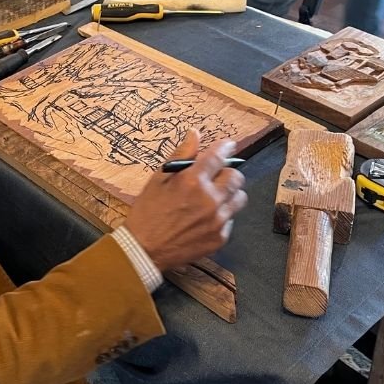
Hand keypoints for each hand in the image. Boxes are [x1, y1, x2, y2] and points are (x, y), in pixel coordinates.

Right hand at [124, 130, 246, 271]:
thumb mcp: (158, 179)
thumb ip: (180, 156)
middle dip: (228, 172)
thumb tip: (195, 134)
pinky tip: (206, 218)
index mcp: (192, 181)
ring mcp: (217, 220)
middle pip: (236, 177)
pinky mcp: (220, 237)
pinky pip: (231, 219)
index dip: (225, 147)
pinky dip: (222, 215)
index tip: (228, 145)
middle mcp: (210, 199)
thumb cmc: (147, 212)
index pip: (218, 156)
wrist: (144, 250)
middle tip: (217, 175)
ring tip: (215, 197)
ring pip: (239, 198)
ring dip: (230, 193)